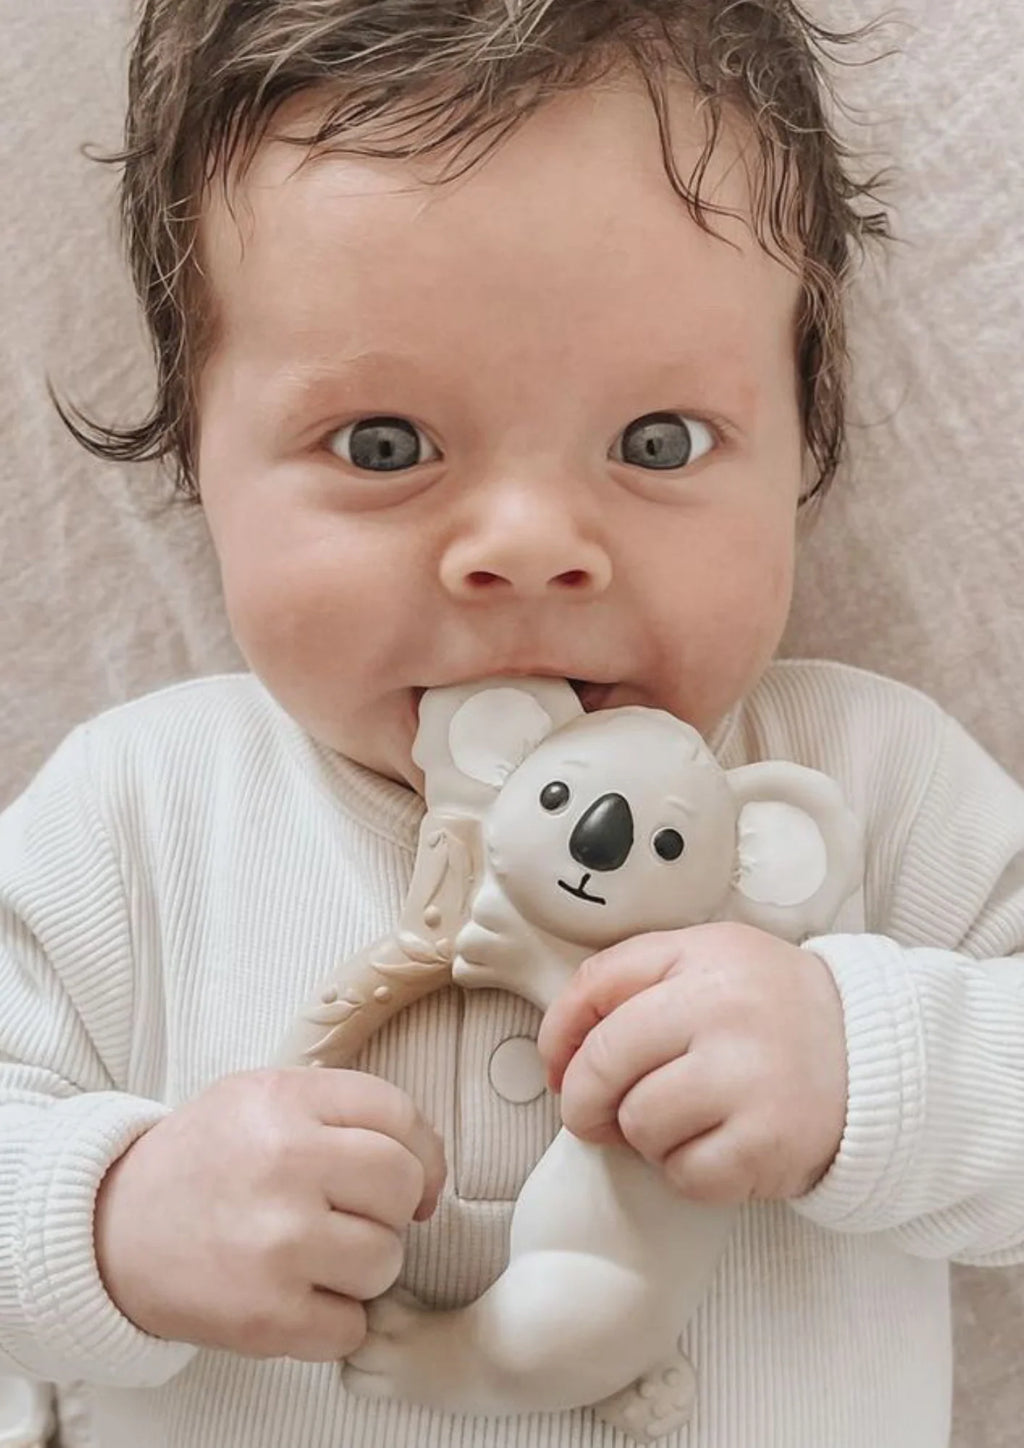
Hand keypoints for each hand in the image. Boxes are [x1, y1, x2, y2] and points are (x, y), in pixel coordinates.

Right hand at [94, 1068, 445, 1359]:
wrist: (111, 1228)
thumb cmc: (204, 1161)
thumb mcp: (263, 1096)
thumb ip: (342, 1109)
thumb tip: (426, 1167)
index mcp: (284, 1100)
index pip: (399, 1116)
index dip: (421, 1152)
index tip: (413, 1178)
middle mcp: (284, 1164)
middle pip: (401, 1186)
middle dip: (388, 1208)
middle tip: (348, 1216)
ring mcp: (276, 1243)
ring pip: (386, 1260)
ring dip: (361, 1267)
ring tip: (313, 1256)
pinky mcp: (266, 1316)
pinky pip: (352, 1326)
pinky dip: (333, 1321)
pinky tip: (296, 1297)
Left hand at [537, 923, 847, 1204]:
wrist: (877, 1054)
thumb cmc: (775, 1012)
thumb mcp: (712, 961)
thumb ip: (639, 980)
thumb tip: (561, 1048)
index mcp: (702, 954)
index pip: (596, 985)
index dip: (558, 1034)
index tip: (557, 1063)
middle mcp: (723, 1008)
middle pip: (604, 1062)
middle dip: (584, 1098)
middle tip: (595, 1115)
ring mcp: (747, 1075)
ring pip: (639, 1122)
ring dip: (646, 1135)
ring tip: (685, 1120)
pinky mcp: (767, 1141)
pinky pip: (683, 1173)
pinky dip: (688, 1171)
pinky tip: (718, 1146)